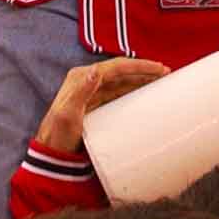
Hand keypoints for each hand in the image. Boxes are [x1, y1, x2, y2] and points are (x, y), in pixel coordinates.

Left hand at [34, 56, 169, 150]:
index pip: (115, 66)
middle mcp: (86, 80)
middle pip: (121, 71)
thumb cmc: (58, 135)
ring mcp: (91, 91)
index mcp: (81, 77)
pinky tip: (145, 92)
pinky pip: (118, 92)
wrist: (52, 152)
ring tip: (160, 81)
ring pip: (121, 80)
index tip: (158, 68)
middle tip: (166, 73)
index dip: (139, 66)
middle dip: (143, 70)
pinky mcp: (95, 102)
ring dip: (140, 78)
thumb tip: (95, 71)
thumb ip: (81, 92)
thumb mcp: (68, 114)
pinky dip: (133, 89)